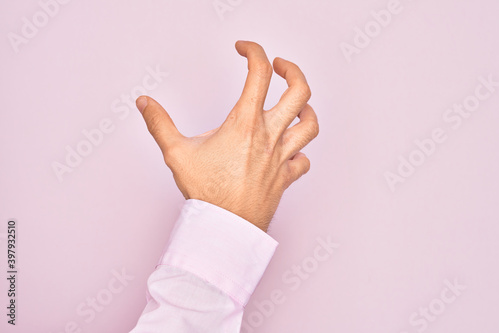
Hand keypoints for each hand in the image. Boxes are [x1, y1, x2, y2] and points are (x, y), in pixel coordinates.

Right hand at [135, 41, 318, 231]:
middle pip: (299, 91)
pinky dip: (300, 152)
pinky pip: (303, 160)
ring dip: (306, 108)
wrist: (226, 229)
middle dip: (293, 71)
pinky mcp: (285, 178)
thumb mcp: (176, 154)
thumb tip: (145, 103)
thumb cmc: (206, 194)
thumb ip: (160, 124)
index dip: (253, 51)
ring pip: (310, 124)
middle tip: (279, 66)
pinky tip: (291, 152)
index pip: (259, 73)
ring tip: (296, 104)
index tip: (243, 49)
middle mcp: (269, 136)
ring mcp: (281, 157)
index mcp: (245, 124)